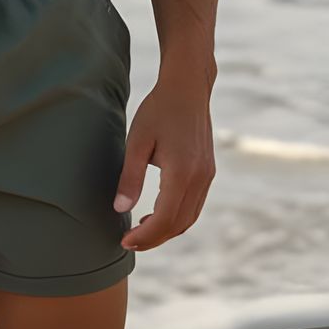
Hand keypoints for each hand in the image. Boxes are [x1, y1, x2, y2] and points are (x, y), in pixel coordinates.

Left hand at [113, 74, 215, 250]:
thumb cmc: (158, 110)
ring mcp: (207, 175)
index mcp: (181, 172)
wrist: (187, 87)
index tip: (125, 241)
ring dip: (167, 230)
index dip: (145, 236)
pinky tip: (158, 212)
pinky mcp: (208, 171)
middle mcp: (200, 178)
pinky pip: (195, 205)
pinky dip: (177, 217)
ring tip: (141, 231)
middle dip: (154, 238)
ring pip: (189, 218)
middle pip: (179, 224)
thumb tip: (120, 209)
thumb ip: (130, 177)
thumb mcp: (137, 141)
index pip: (165, 219)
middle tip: (130, 241)